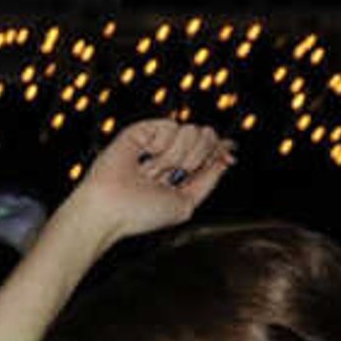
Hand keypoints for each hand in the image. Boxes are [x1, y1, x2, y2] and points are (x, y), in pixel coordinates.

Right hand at [64, 120, 233, 239]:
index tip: (230, 154)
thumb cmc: (139, 214)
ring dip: (175, 157)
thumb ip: (208, 182)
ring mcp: (156, 142)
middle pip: (206, 136)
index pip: (209, 149)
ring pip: (191, 131)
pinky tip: (146, 158)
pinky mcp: (143, 130)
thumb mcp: (186, 205)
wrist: (111, 209)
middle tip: (174, 174)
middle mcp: (169, 155)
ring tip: (152, 172)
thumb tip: (224, 159)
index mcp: (179, 173)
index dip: (220, 149)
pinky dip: (160, 146)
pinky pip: (171, 126)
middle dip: (197, 158)